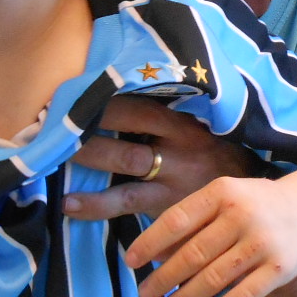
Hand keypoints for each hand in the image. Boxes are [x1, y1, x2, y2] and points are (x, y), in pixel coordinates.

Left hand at [63, 96, 262, 221]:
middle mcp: (177, 144)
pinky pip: (125, 203)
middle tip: (50, 116)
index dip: (103, 96)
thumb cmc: (211, 159)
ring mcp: (171, 175)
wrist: (245, 201)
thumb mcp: (195, 131)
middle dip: (89, 122)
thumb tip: (114, 99)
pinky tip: (69, 204)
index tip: (68, 89)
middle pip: (128, 124)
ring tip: (52, 154)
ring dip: (87, 156)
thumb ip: (162, 120)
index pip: (138, 102)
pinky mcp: (166, 206)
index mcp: (181, 122)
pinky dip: (94, 205)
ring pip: (124, 161)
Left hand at [123, 175, 296, 296]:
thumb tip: (154, 255)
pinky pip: (243, 296)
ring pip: (213, 279)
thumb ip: (192, 221)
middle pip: (192, 254)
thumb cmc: (256, 203)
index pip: (176, 220)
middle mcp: (243, 215)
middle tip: (144, 294)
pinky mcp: (281, 269)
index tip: (131, 263)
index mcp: (223, 192)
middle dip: (162, 279)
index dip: (149, 243)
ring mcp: (263, 243)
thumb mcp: (224, 198)